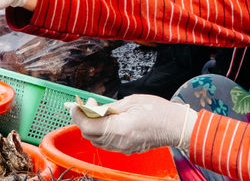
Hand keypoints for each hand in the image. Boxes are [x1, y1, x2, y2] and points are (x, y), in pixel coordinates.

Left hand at [70, 95, 197, 154]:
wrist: (176, 126)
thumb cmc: (158, 111)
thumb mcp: (132, 101)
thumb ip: (111, 107)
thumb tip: (95, 108)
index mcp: (120, 128)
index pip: (89, 126)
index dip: (78, 115)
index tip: (73, 105)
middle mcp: (119, 142)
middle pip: (90, 135)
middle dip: (83, 119)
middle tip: (87, 103)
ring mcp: (123, 148)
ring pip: (97, 140)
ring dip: (92, 126)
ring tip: (97, 110)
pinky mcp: (128, 149)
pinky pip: (107, 142)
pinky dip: (101, 132)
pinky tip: (107, 120)